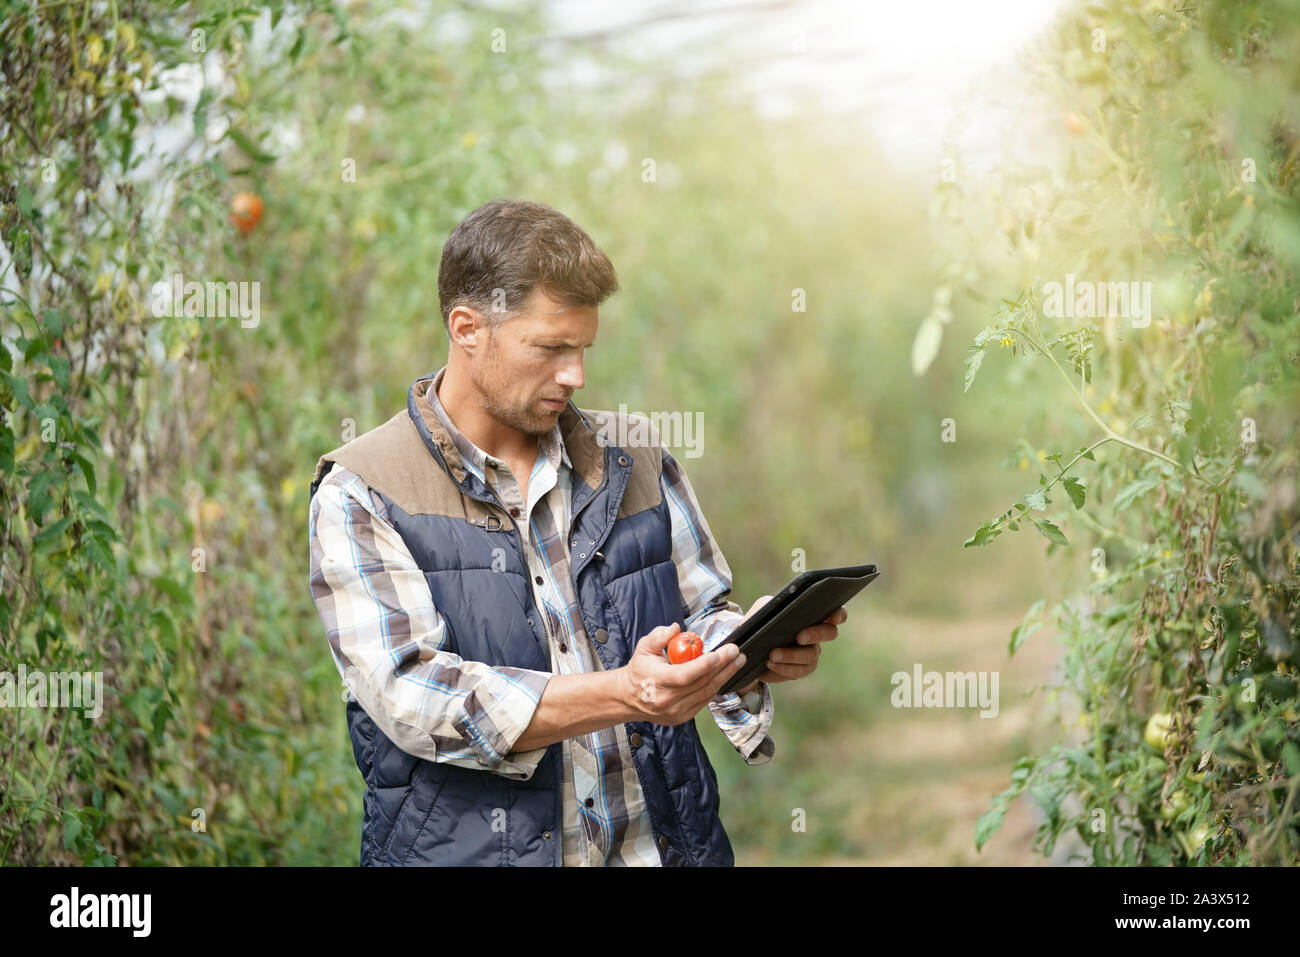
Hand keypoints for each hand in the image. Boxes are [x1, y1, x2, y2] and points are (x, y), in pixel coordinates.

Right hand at [618, 622, 747, 724]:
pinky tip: (724, 674)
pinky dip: (715, 686)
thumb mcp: (644, 647)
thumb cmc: (640, 670)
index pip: (684, 675)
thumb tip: (676, 628)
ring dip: (724, 676)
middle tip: (736, 652)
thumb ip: (659, 636)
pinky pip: (704, 700)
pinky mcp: (683, 716)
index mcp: (657, 681)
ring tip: (737, 662)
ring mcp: (676, 711)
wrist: (629, 697)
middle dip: (722, 666)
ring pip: (706, 693)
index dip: (704, 665)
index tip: (720, 653)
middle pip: (701, 683)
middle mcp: (667, 699)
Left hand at [733, 596, 847, 696]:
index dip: (839, 614)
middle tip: (799, 637)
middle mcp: (817, 633)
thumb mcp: (764, 607)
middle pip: (830, 633)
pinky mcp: (801, 668)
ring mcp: (812, 652)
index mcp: (812, 614)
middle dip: (816, 634)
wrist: (748, 646)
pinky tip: (769, 665)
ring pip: (811, 656)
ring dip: (791, 656)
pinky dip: (783, 669)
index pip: (835, 612)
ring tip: (772, 656)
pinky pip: (798, 671)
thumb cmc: (761, 620)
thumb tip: (780, 610)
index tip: (834, 616)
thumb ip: (775, 605)